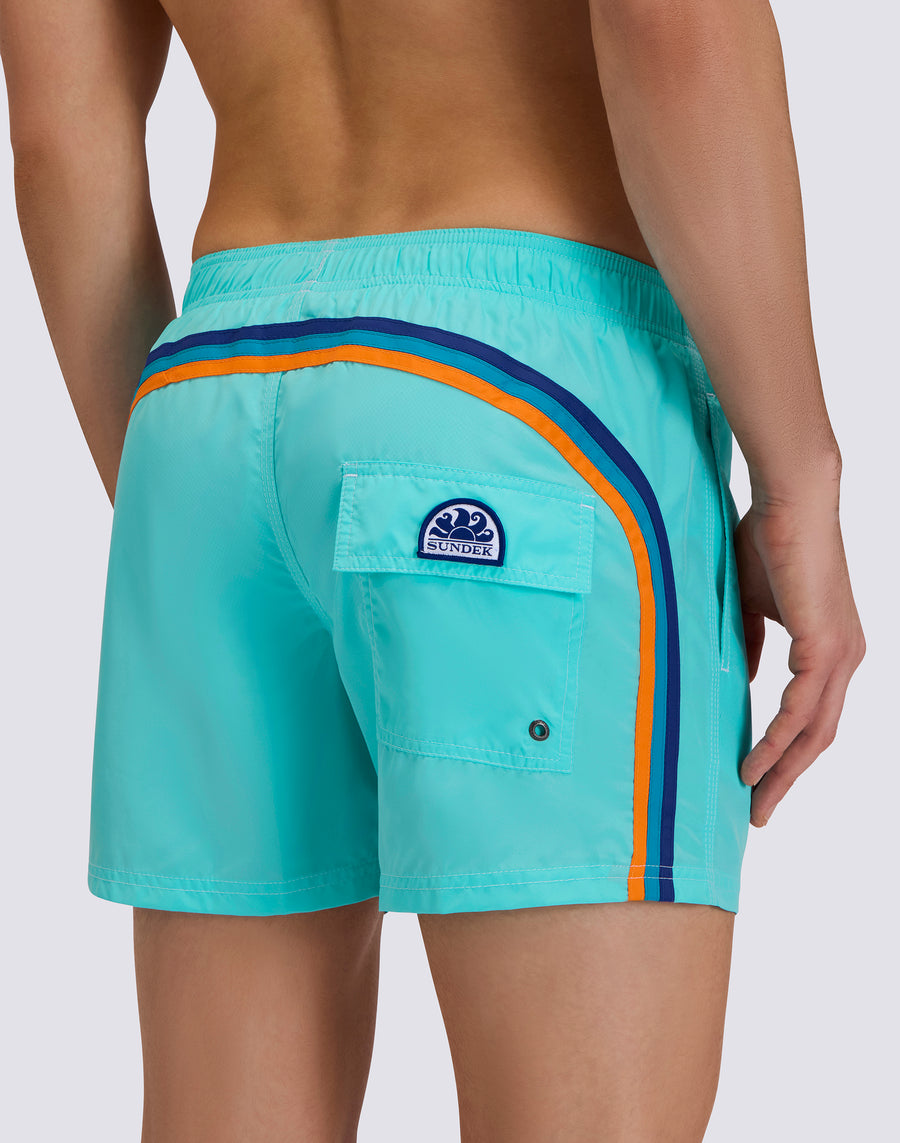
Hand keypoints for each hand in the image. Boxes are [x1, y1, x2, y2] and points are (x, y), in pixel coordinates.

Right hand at [733, 478, 864, 826]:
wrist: (791, 502)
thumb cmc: (770, 541)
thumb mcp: (754, 605)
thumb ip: (752, 644)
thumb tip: (743, 678)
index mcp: (831, 648)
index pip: (813, 715)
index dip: (789, 752)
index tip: (758, 778)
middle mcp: (845, 658)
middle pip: (820, 736)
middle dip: (788, 777)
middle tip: (759, 811)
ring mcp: (840, 654)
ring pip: (815, 731)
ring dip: (782, 769)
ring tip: (753, 798)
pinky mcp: (825, 647)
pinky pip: (800, 709)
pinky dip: (778, 740)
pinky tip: (756, 762)